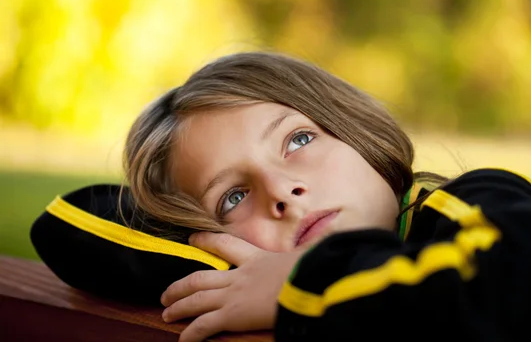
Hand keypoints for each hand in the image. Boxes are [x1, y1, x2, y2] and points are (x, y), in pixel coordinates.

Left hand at [161, 233, 303, 341]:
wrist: (308, 283)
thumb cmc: (312, 269)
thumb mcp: (308, 257)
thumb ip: (307, 252)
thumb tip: (325, 240)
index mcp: (258, 258)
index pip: (226, 245)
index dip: (207, 241)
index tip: (192, 238)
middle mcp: (240, 275)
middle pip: (201, 276)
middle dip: (181, 284)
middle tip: (166, 291)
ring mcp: (233, 295)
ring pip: (196, 298)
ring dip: (178, 306)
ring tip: (166, 312)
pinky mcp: (232, 315)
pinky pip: (203, 325)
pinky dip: (190, 334)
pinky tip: (181, 340)